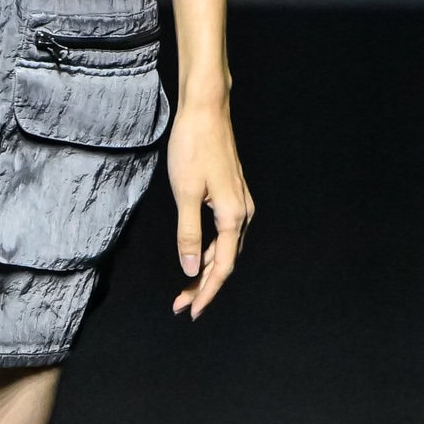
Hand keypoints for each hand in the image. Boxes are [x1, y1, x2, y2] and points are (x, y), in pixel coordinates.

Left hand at [166, 100, 253, 319]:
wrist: (206, 112)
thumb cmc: (193, 147)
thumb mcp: (184, 193)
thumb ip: (188, 232)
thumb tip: (189, 269)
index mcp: (232, 216)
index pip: (220, 267)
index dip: (205, 292)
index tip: (189, 311)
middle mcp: (242, 213)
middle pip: (225, 262)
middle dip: (204, 286)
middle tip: (181, 305)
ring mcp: (239, 204)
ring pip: (225, 249)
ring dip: (206, 270)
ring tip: (185, 288)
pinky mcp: (231, 196)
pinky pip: (224, 234)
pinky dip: (209, 250)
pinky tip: (195, 256)